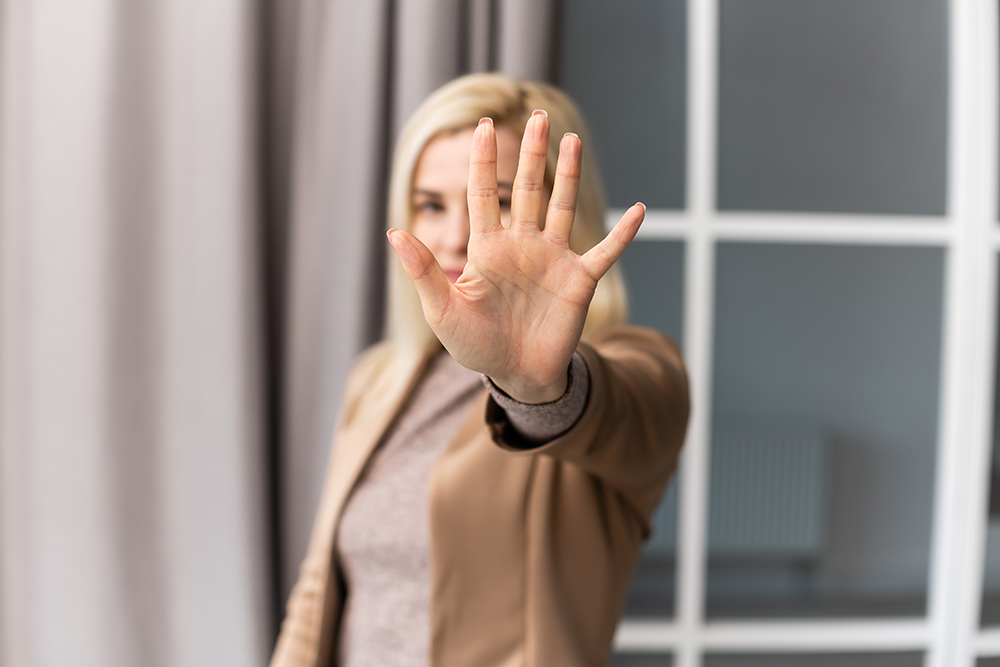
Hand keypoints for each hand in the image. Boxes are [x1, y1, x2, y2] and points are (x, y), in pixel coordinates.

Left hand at [387, 111, 644, 402]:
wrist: (515, 375)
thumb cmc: (475, 345)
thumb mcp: (443, 309)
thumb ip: (423, 270)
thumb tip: (392, 232)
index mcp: (489, 248)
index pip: (485, 193)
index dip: (484, 160)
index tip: (483, 125)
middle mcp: (523, 245)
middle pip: (527, 188)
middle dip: (532, 153)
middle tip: (538, 117)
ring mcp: (553, 259)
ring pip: (562, 206)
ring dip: (568, 175)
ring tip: (572, 140)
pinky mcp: (579, 281)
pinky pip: (605, 252)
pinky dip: (623, 234)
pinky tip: (639, 210)